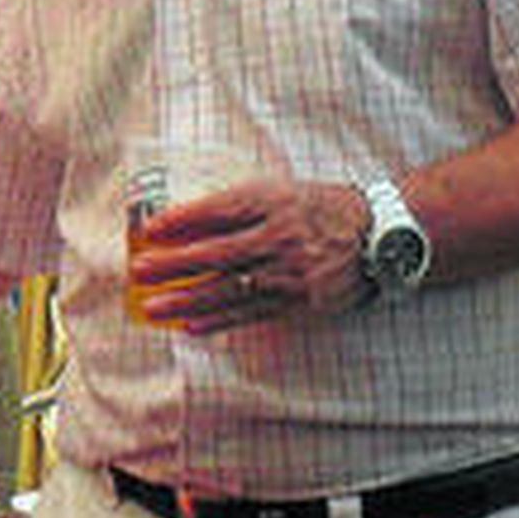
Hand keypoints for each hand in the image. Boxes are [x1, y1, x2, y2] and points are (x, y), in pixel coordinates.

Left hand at [130, 177, 371, 332]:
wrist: (380, 233)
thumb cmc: (318, 208)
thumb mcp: (279, 192)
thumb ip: (236, 205)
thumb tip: (181, 223)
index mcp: (274, 201)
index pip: (219, 210)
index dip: (182, 220)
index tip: (149, 230)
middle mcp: (281, 236)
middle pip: (218, 252)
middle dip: (174, 263)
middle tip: (139, 271)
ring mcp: (291, 271)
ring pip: (230, 288)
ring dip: (187, 298)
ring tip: (153, 307)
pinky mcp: (300, 300)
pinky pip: (252, 313)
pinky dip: (218, 319)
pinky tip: (190, 324)